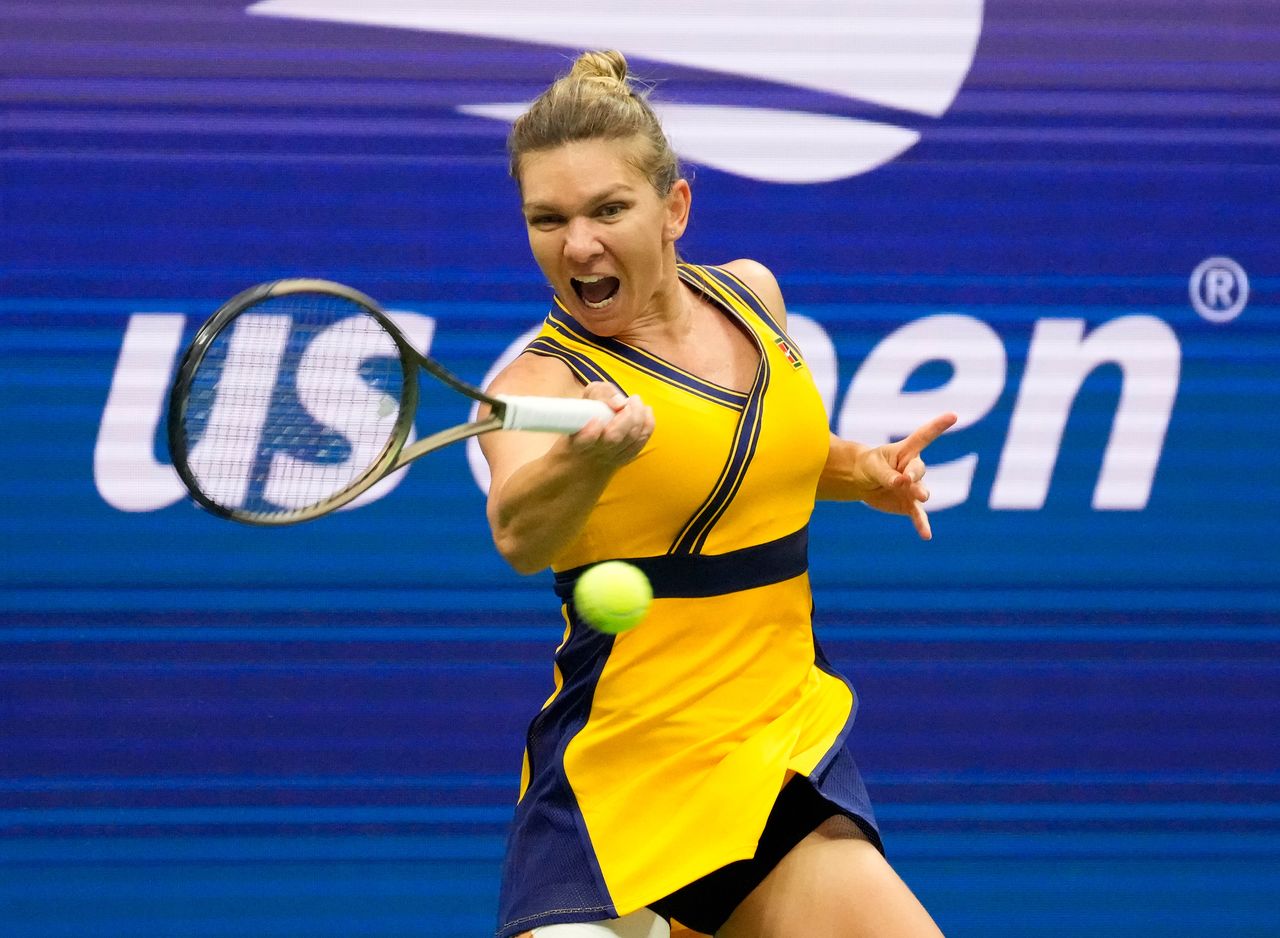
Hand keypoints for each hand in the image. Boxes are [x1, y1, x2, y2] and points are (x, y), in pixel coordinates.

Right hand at [567, 382, 654, 467]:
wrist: (587, 444)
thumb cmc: (586, 415)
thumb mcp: (586, 398)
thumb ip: (601, 394)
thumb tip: (619, 403)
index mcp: (577, 440)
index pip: (584, 441)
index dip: (591, 432)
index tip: (596, 419)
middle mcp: (594, 451)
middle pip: (613, 438)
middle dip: (626, 416)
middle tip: (629, 399)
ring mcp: (611, 457)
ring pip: (630, 440)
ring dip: (639, 417)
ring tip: (636, 401)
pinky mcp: (625, 457)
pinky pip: (640, 443)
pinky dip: (647, 425)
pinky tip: (646, 411)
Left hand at [854, 412, 956, 539]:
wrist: (863, 482)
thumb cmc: (869, 466)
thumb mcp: (873, 466)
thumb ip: (888, 474)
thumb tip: (901, 483)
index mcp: (905, 452)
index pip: (924, 436)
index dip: (938, 425)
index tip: (952, 415)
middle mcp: (913, 469)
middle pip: (919, 470)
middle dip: (914, 475)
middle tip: (907, 479)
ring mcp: (914, 488)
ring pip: (921, 492)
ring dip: (920, 494)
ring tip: (922, 497)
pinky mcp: (910, 505)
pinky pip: (918, 516)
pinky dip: (922, 525)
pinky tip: (926, 535)